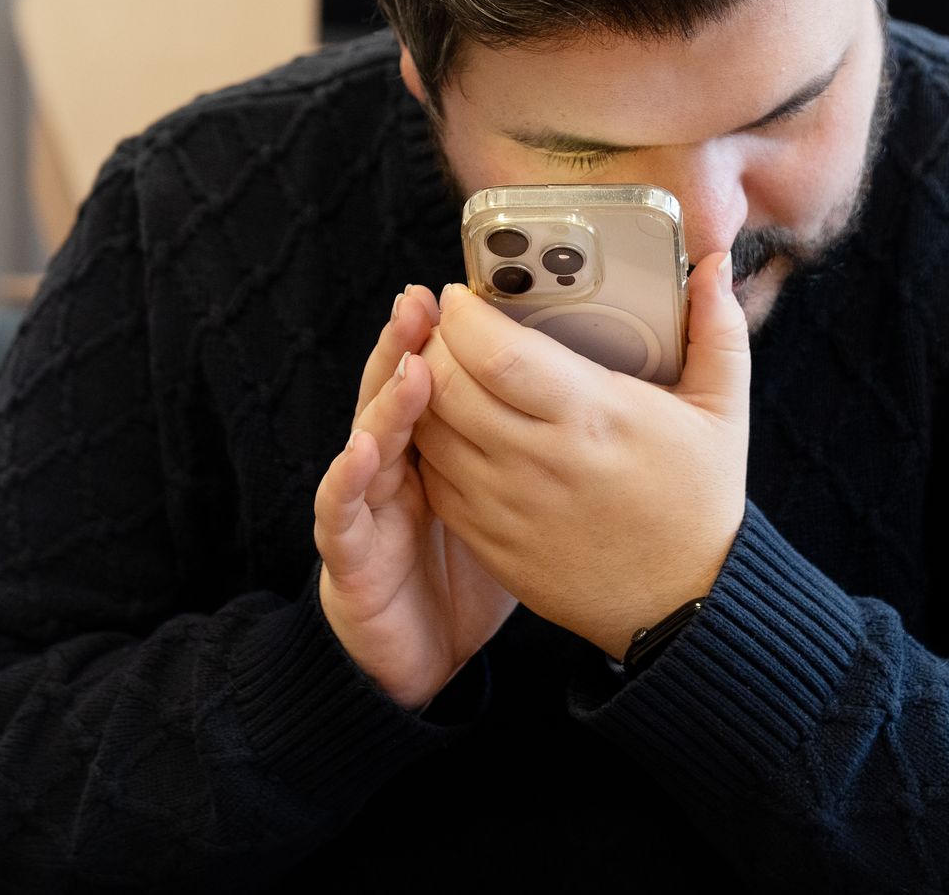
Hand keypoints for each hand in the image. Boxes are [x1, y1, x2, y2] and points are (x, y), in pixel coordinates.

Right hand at [312, 285, 518, 710]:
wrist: (420, 656)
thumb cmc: (468, 572)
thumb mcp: (515, 502)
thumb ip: (538, 448)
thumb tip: (606, 399)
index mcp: (440, 447)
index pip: (441, 379)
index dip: (449, 337)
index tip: (468, 291)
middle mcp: (397, 464)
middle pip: (398, 392)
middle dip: (409, 345)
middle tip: (426, 301)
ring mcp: (367, 504)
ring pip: (368, 437)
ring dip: (386, 399)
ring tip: (412, 364)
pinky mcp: (348, 552)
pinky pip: (341, 510)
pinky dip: (348, 476)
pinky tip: (365, 450)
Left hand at [412, 252, 749, 659]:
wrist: (686, 605)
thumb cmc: (702, 499)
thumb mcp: (724, 409)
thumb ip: (717, 327)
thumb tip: (715, 262)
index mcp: (595, 417)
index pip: (498, 353)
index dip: (465, 315)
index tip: (463, 293)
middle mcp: (542, 461)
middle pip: (448, 386)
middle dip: (436, 344)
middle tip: (451, 326)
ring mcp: (510, 507)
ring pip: (431, 433)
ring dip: (425, 393)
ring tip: (446, 368)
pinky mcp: (493, 543)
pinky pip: (437, 482)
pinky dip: (432, 446)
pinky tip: (454, 426)